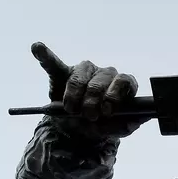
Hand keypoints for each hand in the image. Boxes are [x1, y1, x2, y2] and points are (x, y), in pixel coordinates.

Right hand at [30, 42, 150, 139]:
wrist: (79, 131)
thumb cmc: (102, 125)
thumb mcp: (117, 129)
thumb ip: (128, 124)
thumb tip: (140, 119)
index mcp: (122, 86)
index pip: (125, 81)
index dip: (115, 95)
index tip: (107, 110)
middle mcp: (105, 75)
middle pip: (102, 79)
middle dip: (94, 98)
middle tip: (88, 115)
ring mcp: (85, 72)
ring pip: (81, 75)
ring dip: (75, 94)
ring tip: (71, 109)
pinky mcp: (63, 73)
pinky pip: (54, 63)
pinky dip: (45, 55)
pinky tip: (37, 47)